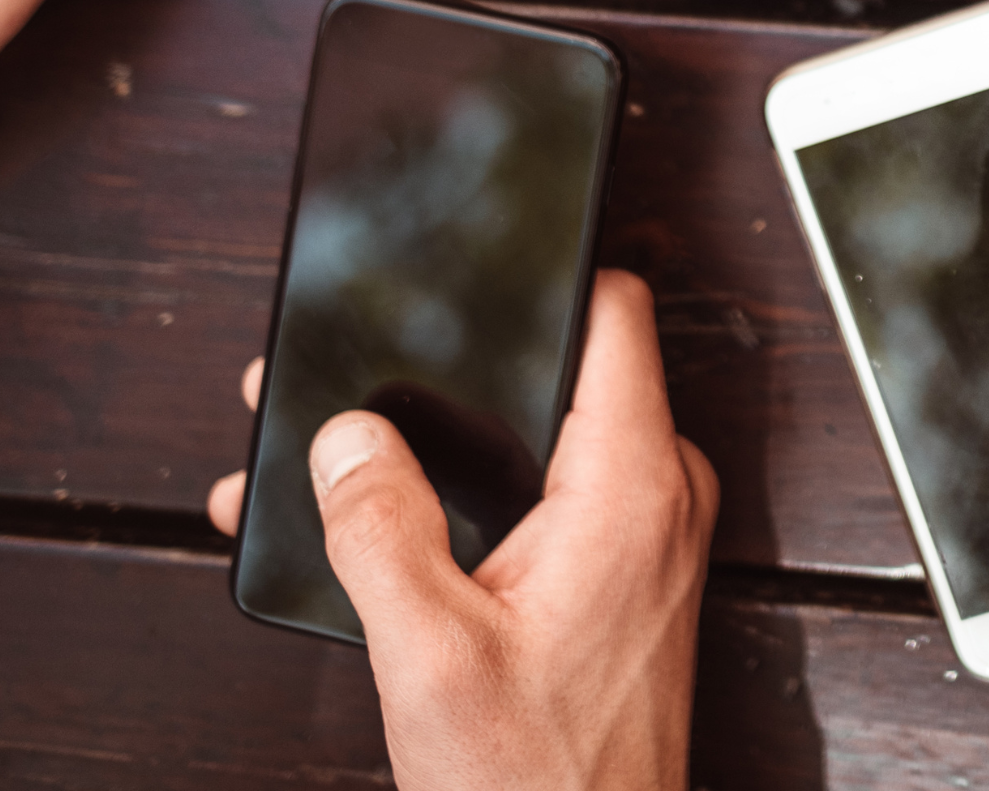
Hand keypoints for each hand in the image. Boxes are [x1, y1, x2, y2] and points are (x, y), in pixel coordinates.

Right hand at [202, 273, 717, 790]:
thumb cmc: (536, 784)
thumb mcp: (430, 653)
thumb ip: (380, 531)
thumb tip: (347, 439)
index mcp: (632, 487)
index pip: (612, 311)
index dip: (545, 268)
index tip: (471, 250)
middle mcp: (658, 496)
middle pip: (562, 369)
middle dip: (454, 367)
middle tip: (350, 374)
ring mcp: (646, 534)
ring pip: (543, 436)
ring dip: (444, 442)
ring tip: (330, 454)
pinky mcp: (621, 572)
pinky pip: (550, 494)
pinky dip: (470, 496)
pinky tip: (377, 523)